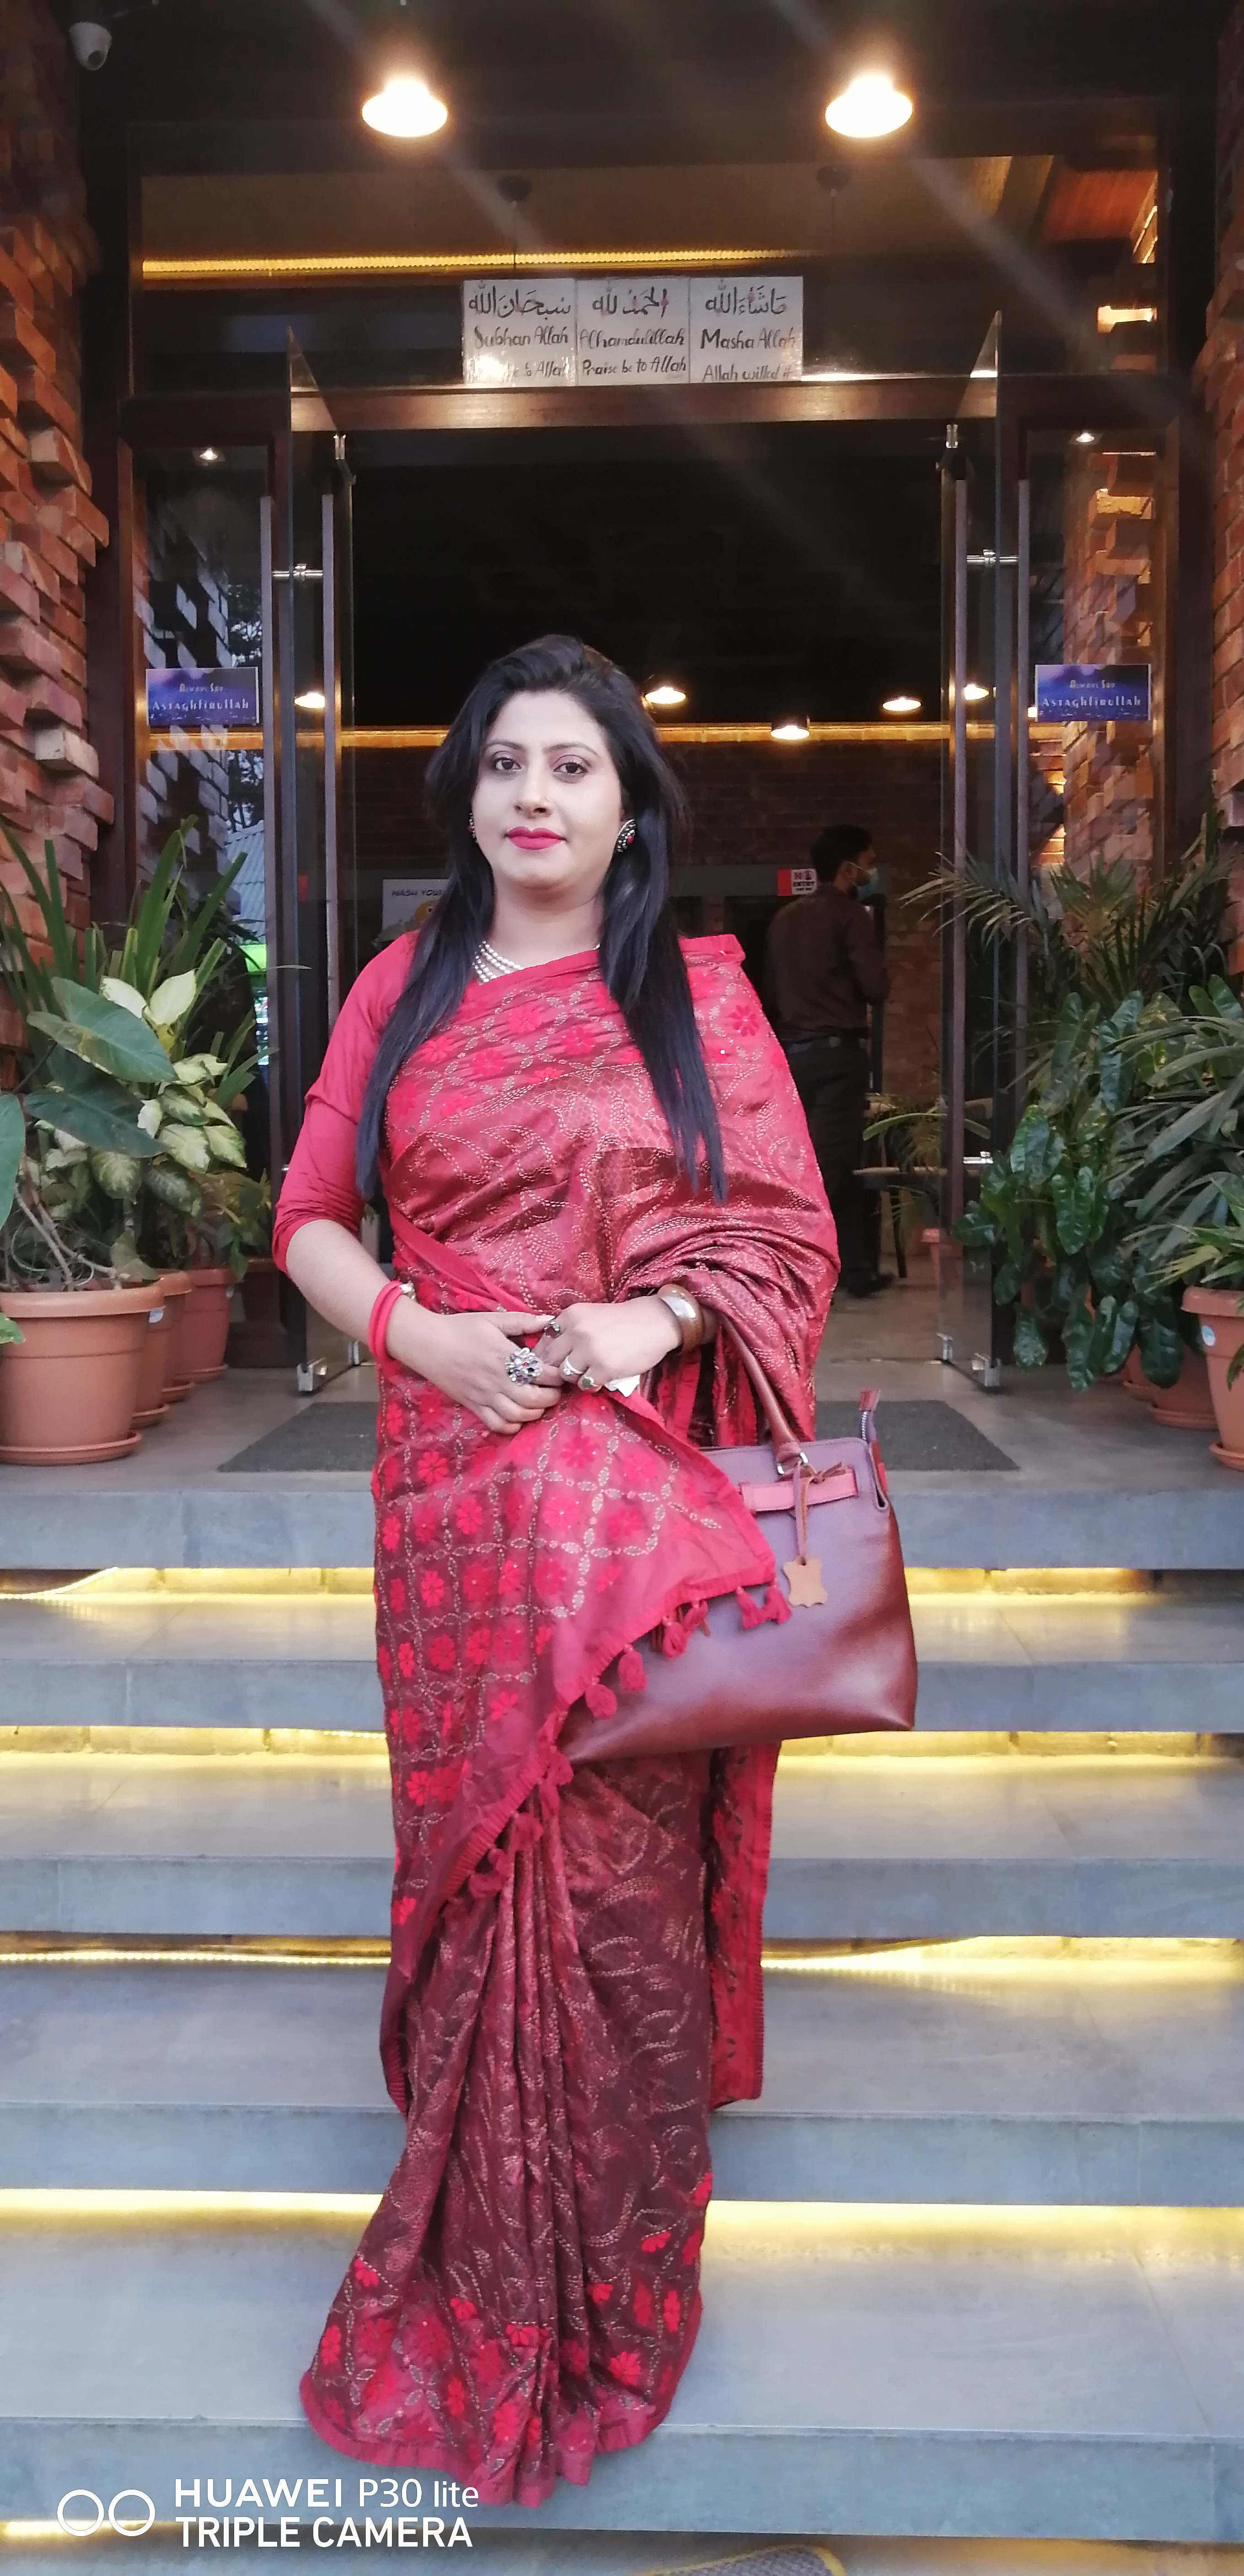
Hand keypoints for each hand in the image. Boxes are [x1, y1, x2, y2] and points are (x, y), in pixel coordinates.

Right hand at [388, 1304, 562, 1434]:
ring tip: (539, 1403)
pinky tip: (518, 1417)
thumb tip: (550, 1319)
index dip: (556, 1376)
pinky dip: (512, 1426)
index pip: (541, 1373)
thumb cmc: (461, 1328)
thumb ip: (522, 1321)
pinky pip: (497, 1424)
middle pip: (534, 1400)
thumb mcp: (493, 1319)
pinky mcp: (473, 1406)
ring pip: (518, 1416)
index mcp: (505, 1357)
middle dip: (551, 1397)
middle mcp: (497, 1380)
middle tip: (554, 1390)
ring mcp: (484, 1396)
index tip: (559, 1372)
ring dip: (535, 1413)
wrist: (427, 1343)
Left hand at [538, 1297, 681, 1391]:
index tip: (552, 1362)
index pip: (544, 1340)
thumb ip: (569, 1329)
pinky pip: (585, 1385)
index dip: (544, 1355)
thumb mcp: (590, 1315)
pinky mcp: (604, 1368)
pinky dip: (590, 1385)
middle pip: (550, 1359)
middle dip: (555, 1368)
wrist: (655, 1322)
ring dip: (574, 1377)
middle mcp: (576, 1331)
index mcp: (571, 1316)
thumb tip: (546, 1352)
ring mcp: (589, 1351)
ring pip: (565, 1374)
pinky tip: (599, 1379)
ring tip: (587, 1373)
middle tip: (568, 1372)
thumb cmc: (622, 1320)